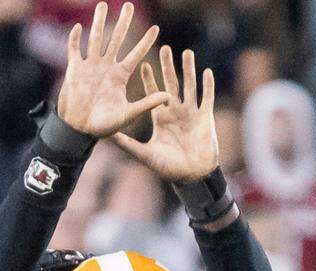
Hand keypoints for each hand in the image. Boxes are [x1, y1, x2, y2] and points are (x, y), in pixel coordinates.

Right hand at [56, 2, 167, 136]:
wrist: (80, 130)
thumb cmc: (105, 125)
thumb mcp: (130, 113)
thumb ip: (147, 104)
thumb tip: (169, 96)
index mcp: (120, 76)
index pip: (136, 54)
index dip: (145, 42)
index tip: (156, 28)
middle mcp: (106, 67)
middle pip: (116, 40)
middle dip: (122, 23)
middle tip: (129, 5)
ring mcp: (90, 66)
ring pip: (95, 38)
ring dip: (99, 22)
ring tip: (103, 5)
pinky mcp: (74, 69)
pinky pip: (74, 50)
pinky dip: (75, 39)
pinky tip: (79, 26)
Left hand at [112, 46, 216, 181]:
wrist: (191, 176)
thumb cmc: (168, 167)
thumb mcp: (143, 154)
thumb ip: (126, 143)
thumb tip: (106, 136)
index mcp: (161, 118)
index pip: (154, 93)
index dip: (149, 79)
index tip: (142, 63)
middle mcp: (176, 112)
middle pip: (172, 84)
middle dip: (168, 66)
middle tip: (164, 48)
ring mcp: (192, 114)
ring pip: (190, 86)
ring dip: (188, 70)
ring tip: (186, 52)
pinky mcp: (205, 118)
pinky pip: (206, 98)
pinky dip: (207, 85)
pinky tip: (207, 71)